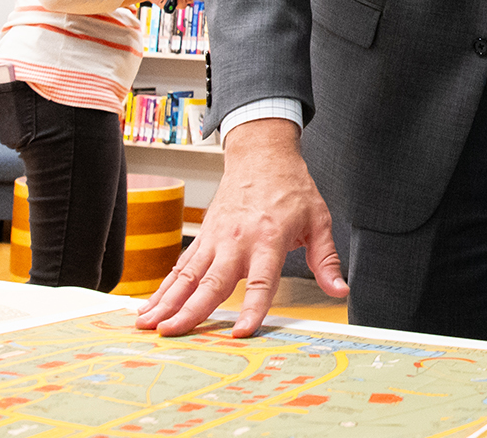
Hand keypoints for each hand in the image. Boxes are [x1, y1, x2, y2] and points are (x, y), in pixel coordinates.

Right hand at [134, 119, 346, 337]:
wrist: (261, 154)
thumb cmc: (291, 187)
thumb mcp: (319, 220)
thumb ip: (325, 260)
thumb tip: (339, 290)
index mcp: (269, 239)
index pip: (260, 282)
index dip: (252, 308)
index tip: (241, 332)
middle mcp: (238, 241)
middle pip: (213, 282)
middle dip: (191, 310)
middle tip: (171, 333)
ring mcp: (216, 238)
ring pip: (188, 275)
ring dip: (166, 301)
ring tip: (147, 324)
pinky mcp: (204, 236)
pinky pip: (181, 266)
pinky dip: (164, 287)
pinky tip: (149, 306)